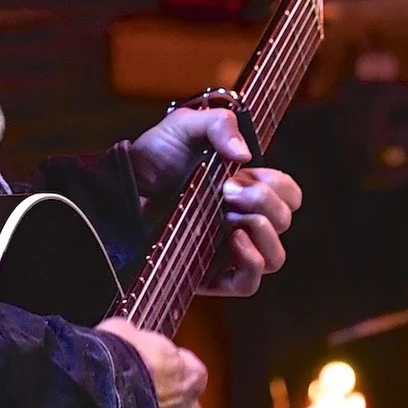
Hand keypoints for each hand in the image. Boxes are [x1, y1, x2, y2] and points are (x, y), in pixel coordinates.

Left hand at [129, 105, 301, 297]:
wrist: (119, 187)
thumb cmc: (152, 156)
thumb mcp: (184, 126)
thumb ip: (218, 124)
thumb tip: (245, 155)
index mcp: (244, 188)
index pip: (288, 195)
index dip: (278, 187)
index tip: (243, 174)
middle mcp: (241, 219)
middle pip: (283, 222)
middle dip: (265, 203)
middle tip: (227, 190)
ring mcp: (227, 249)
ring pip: (275, 257)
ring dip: (263, 233)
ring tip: (231, 216)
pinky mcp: (210, 275)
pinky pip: (249, 283)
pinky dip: (251, 264)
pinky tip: (233, 241)